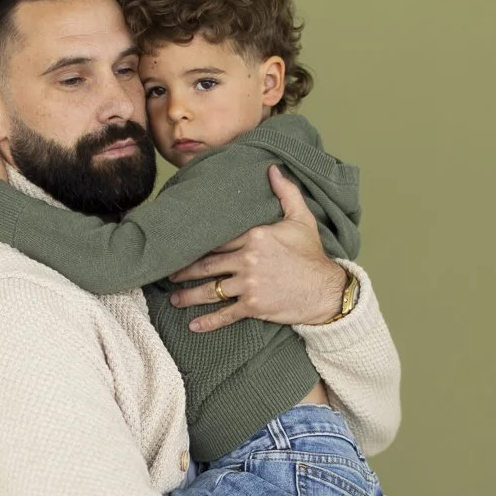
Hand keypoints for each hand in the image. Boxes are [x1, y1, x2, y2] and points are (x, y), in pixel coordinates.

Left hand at [167, 165, 348, 331]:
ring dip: (189, 296)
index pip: (218, 239)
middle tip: (169, 274)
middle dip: (185, 270)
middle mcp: (248, 259)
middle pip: (207, 264)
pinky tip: (194, 326)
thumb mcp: (301, 219)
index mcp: (255, 236)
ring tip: (174, 299)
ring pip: (211, 290)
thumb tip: (273, 169)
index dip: (197, 244)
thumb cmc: (313, 254)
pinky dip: (209, 322)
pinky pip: (226, 314)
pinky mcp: (254, 306)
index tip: (180, 246)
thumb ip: (286, 193)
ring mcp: (250, 284)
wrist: (327, 290)